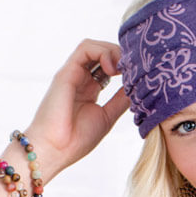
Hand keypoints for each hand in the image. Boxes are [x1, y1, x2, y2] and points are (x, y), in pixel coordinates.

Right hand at [25, 40, 128, 179]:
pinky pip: (85, 49)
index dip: (125, 66)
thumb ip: (120, 100)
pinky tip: (114, 69)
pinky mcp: (66, 73)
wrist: (55, 150)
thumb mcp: (108, 116)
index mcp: (89, 89)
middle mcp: (80, 78)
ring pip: (93, 46)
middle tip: (135, 70)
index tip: (140, 76)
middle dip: (122, 55)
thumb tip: (138, 88)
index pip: (108, 66)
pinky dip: (103, 52)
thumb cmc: (77, 139)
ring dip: (114, 51)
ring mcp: (72, 74)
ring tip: (125, 69)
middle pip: (102, 52)